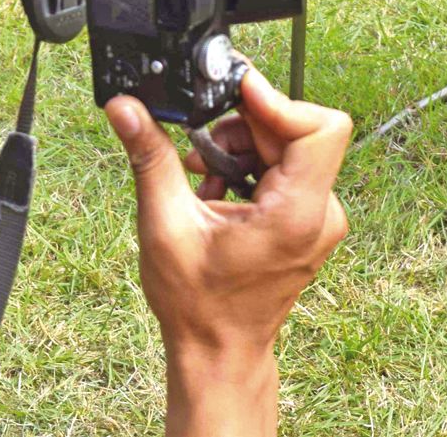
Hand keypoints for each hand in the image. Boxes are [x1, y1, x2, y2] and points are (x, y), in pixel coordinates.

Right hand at [104, 67, 349, 433]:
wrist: (219, 353)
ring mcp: (319, 218)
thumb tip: (126, 107)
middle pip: (297, 131)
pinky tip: (215, 191)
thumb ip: (151, 158)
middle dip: (244, 128)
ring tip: (201, 176)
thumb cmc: (198, 305)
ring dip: (241, 149)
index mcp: (297, 215)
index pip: (319, 127)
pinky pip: (288, 170)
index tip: (234, 92)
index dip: (277, 101)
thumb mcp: (165, 225)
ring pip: (290, 147)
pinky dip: (250, 168)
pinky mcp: (309, 221)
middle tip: (198, 147)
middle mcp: (321, 213)